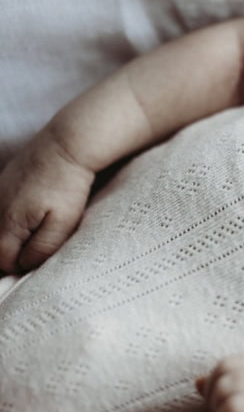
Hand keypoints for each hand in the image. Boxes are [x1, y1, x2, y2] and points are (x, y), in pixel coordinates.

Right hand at [0, 132, 93, 272]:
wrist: (66, 146)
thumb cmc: (68, 186)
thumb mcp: (63, 223)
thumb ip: (42, 248)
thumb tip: (25, 265)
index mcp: (8, 224)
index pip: (4, 261)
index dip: (22, 265)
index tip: (41, 257)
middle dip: (14, 252)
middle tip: (40, 244)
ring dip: (12, 235)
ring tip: (36, 228)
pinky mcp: (2, 184)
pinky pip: (0, 210)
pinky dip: (10, 218)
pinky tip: (30, 211)